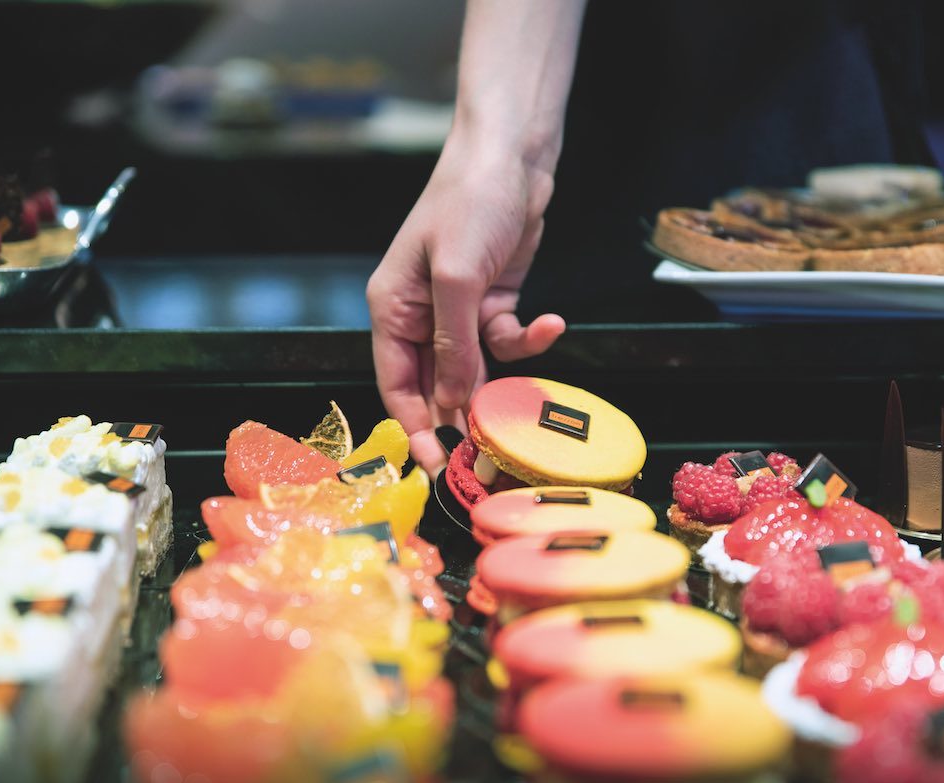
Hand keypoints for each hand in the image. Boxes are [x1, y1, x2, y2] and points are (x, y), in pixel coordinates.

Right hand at [366, 135, 565, 475]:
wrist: (512, 157)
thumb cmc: (467, 202)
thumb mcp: (456, 276)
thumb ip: (454, 344)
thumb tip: (455, 401)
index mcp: (393, 308)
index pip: (397, 383)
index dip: (415, 426)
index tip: (435, 464)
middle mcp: (421, 315)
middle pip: (437, 384)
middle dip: (462, 418)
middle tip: (486, 457)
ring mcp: (459, 310)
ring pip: (476, 368)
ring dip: (500, 383)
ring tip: (522, 405)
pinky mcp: (495, 302)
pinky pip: (507, 340)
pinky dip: (529, 338)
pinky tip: (550, 323)